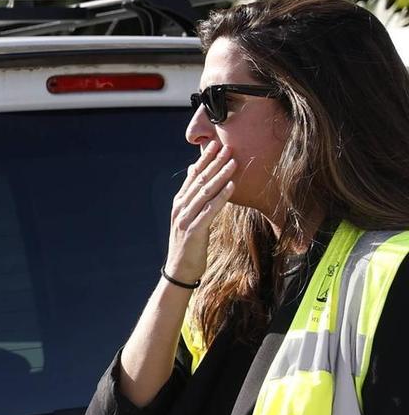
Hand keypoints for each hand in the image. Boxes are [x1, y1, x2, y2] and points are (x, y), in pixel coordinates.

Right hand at [163, 141, 237, 287]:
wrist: (180, 270)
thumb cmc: (188, 243)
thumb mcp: (189, 218)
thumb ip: (192, 197)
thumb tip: (192, 173)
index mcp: (179, 203)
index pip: (192, 176)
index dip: (204, 159)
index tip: (216, 144)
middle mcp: (180, 208)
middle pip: (199, 180)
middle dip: (214, 163)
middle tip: (228, 147)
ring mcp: (186, 219)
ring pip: (205, 192)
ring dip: (220, 175)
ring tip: (233, 161)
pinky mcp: (194, 231)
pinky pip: (210, 210)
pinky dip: (221, 196)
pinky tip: (232, 186)